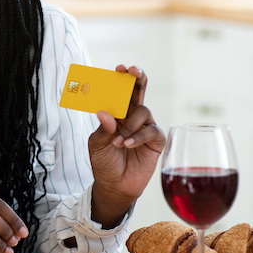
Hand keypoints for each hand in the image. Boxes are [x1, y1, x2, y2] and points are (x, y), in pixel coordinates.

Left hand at [87, 65, 165, 226]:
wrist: (114, 185)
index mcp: (117, 112)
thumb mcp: (96, 144)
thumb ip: (102, 128)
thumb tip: (104, 113)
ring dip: (129, 125)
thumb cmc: (104, 161)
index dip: (123, 77)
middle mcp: (133, 116)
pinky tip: (126, 144)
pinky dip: (138, 136)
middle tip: (132, 70)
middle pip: (139, 91)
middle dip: (138, 78)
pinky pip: (152, 131)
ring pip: (143, 112)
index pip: (121, 90)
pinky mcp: (156, 141)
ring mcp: (145, 127)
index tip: (119, 68)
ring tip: (117, 141)